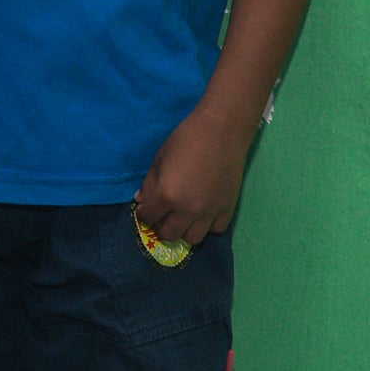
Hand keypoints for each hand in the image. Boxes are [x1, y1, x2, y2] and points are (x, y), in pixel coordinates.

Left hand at [133, 106, 252, 246]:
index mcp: (167, 196)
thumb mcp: (159, 159)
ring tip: (183, 214)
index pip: (148, 217)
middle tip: (162, 212)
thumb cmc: (185, 140)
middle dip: (161, 224)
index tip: (146, 206)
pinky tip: (203, 211)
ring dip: (184, 229)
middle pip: (168, 234)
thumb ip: (149, 184)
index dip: (144, 212)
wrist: (221, 131)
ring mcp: (210, 212)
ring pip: (192, 239)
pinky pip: (215, 230)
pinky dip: (207, 225)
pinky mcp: (228, 209)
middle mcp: (188, 210)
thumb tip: (141, 201)